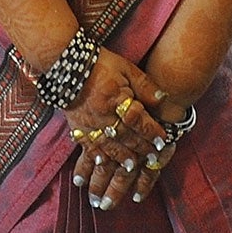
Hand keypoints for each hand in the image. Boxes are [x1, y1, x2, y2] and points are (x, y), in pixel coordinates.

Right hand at [63, 50, 170, 209]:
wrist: (67, 65)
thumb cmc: (102, 65)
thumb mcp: (127, 69)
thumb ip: (145, 86)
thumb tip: (163, 99)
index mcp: (116, 98)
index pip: (137, 119)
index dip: (150, 130)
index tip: (162, 140)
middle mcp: (102, 114)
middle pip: (124, 136)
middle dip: (140, 148)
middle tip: (153, 159)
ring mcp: (88, 123)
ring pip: (107, 145)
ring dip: (121, 157)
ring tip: (132, 167)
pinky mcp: (77, 127)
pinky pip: (86, 146)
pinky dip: (94, 157)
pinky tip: (101, 164)